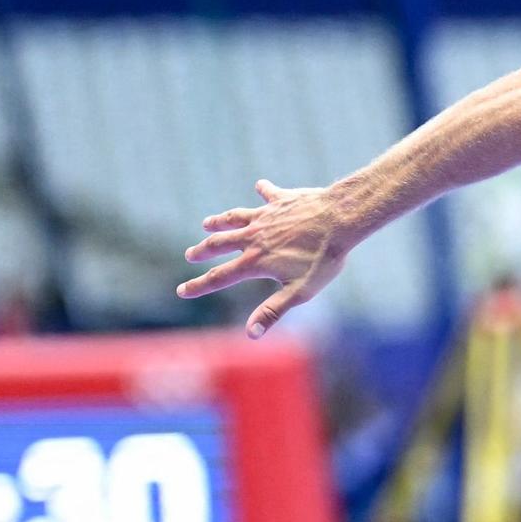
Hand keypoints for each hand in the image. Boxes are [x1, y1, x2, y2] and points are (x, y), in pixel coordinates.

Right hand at [179, 179, 352, 338]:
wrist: (339, 221)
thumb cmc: (323, 260)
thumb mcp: (299, 292)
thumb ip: (273, 310)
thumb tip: (251, 334)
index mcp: (255, 261)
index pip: (220, 277)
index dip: (199, 286)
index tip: (181, 291)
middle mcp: (253, 237)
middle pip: (219, 245)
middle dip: (203, 251)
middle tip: (190, 255)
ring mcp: (265, 217)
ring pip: (234, 219)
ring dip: (218, 222)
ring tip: (207, 224)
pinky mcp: (280, 200)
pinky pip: (267, 194)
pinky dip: (263, 191)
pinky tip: (260, 186)